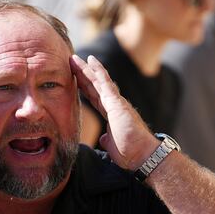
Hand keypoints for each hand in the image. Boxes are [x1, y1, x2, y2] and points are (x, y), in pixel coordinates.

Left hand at [70, 55, 157, 169]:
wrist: (143, 155)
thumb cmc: (131, 152)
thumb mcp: (113, 145)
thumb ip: (107, 139)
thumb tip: (103, 139)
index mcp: (111, 113)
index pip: (94, 96)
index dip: (84, 86)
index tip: (74, 77)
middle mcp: (114, 104)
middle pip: (94, 85)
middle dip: (82, 73)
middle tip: (71, 61)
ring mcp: (116, 102)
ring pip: (98, 81)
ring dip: (86, 69)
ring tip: (75, 58)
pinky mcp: (117, 103)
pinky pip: (105, 83)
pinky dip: (98, 71)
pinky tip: (91, 61)